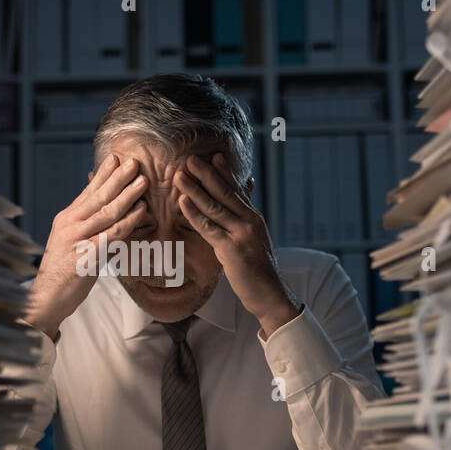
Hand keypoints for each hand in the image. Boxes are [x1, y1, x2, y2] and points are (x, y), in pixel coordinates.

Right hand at [25, 153, 146, 339]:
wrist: (46, 297)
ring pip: (106, 212)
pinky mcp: (86, 256)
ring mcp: (76, 239)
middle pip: (97, 196)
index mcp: (66, 219)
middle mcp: (69, 224)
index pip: (87, 191)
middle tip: (134, 162)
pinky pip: (111, 234)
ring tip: (142, 181)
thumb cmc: (62, 271)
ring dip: (127, 195)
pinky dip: (127, 221)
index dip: (102, 174)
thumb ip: (85, 224)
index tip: (115, 157)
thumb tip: (102, 208)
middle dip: (117, 177)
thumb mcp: (70, 241)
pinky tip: (140, 212)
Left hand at [173, 153, 301, 337]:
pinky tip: (183, 202)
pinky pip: (208, 227)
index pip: (237, 189)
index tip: (213, 155)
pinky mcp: (231, 248)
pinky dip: (194, 213)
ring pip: (214, 206)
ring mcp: (241, 233)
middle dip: (206, 173)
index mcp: (253, 217)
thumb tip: (239, 206)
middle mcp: (249, 221)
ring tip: (180, 175)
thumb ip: (243, 222)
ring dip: (195, 189)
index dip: (224, 172)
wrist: (270, 293)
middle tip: (190, 158)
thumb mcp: (253, 240)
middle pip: (224, 192)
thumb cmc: (258, 269)